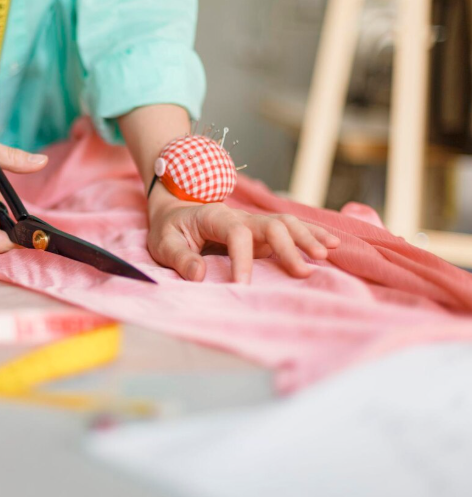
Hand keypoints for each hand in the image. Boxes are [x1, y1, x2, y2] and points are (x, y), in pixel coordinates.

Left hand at [146, 184, 339, 283]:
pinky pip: (291, 229)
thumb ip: (180, 258)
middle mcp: (240, 216)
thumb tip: (199, 275)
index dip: (242, 259)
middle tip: (302, 272)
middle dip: (289, 247)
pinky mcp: (262, 233)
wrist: (175, 210)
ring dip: (307, 237)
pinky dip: (312, 234)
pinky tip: (333, 244)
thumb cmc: (169, 229)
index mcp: (214, 217)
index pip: (236, 233)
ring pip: (287, 223)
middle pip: (271, 225)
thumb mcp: (162, 243)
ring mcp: (254, 223)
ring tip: (327, 254)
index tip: (242, 286)